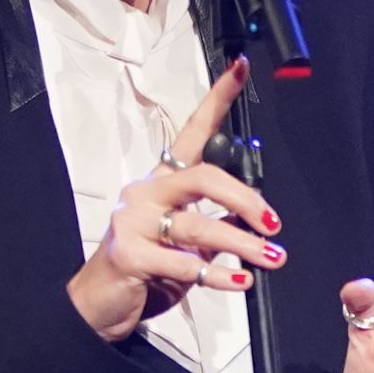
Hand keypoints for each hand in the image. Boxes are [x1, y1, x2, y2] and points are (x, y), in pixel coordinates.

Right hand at [69, 60, 275, 341]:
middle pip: (204, 178)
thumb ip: (218, 226)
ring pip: (199, 227)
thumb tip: (259, 222)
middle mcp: (146, 192)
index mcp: (163, 182)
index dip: (217, 99)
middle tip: (273, 226)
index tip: (241, 67)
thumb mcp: (188, 245)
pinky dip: (215, 275)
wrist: (100, 305)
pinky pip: (182, 262)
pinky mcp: (127, 253)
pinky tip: (237, 282)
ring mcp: (131, 221)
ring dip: (241, 245)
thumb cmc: (147, 269)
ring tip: (270, 260)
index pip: (193, 132)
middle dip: (245, 201)